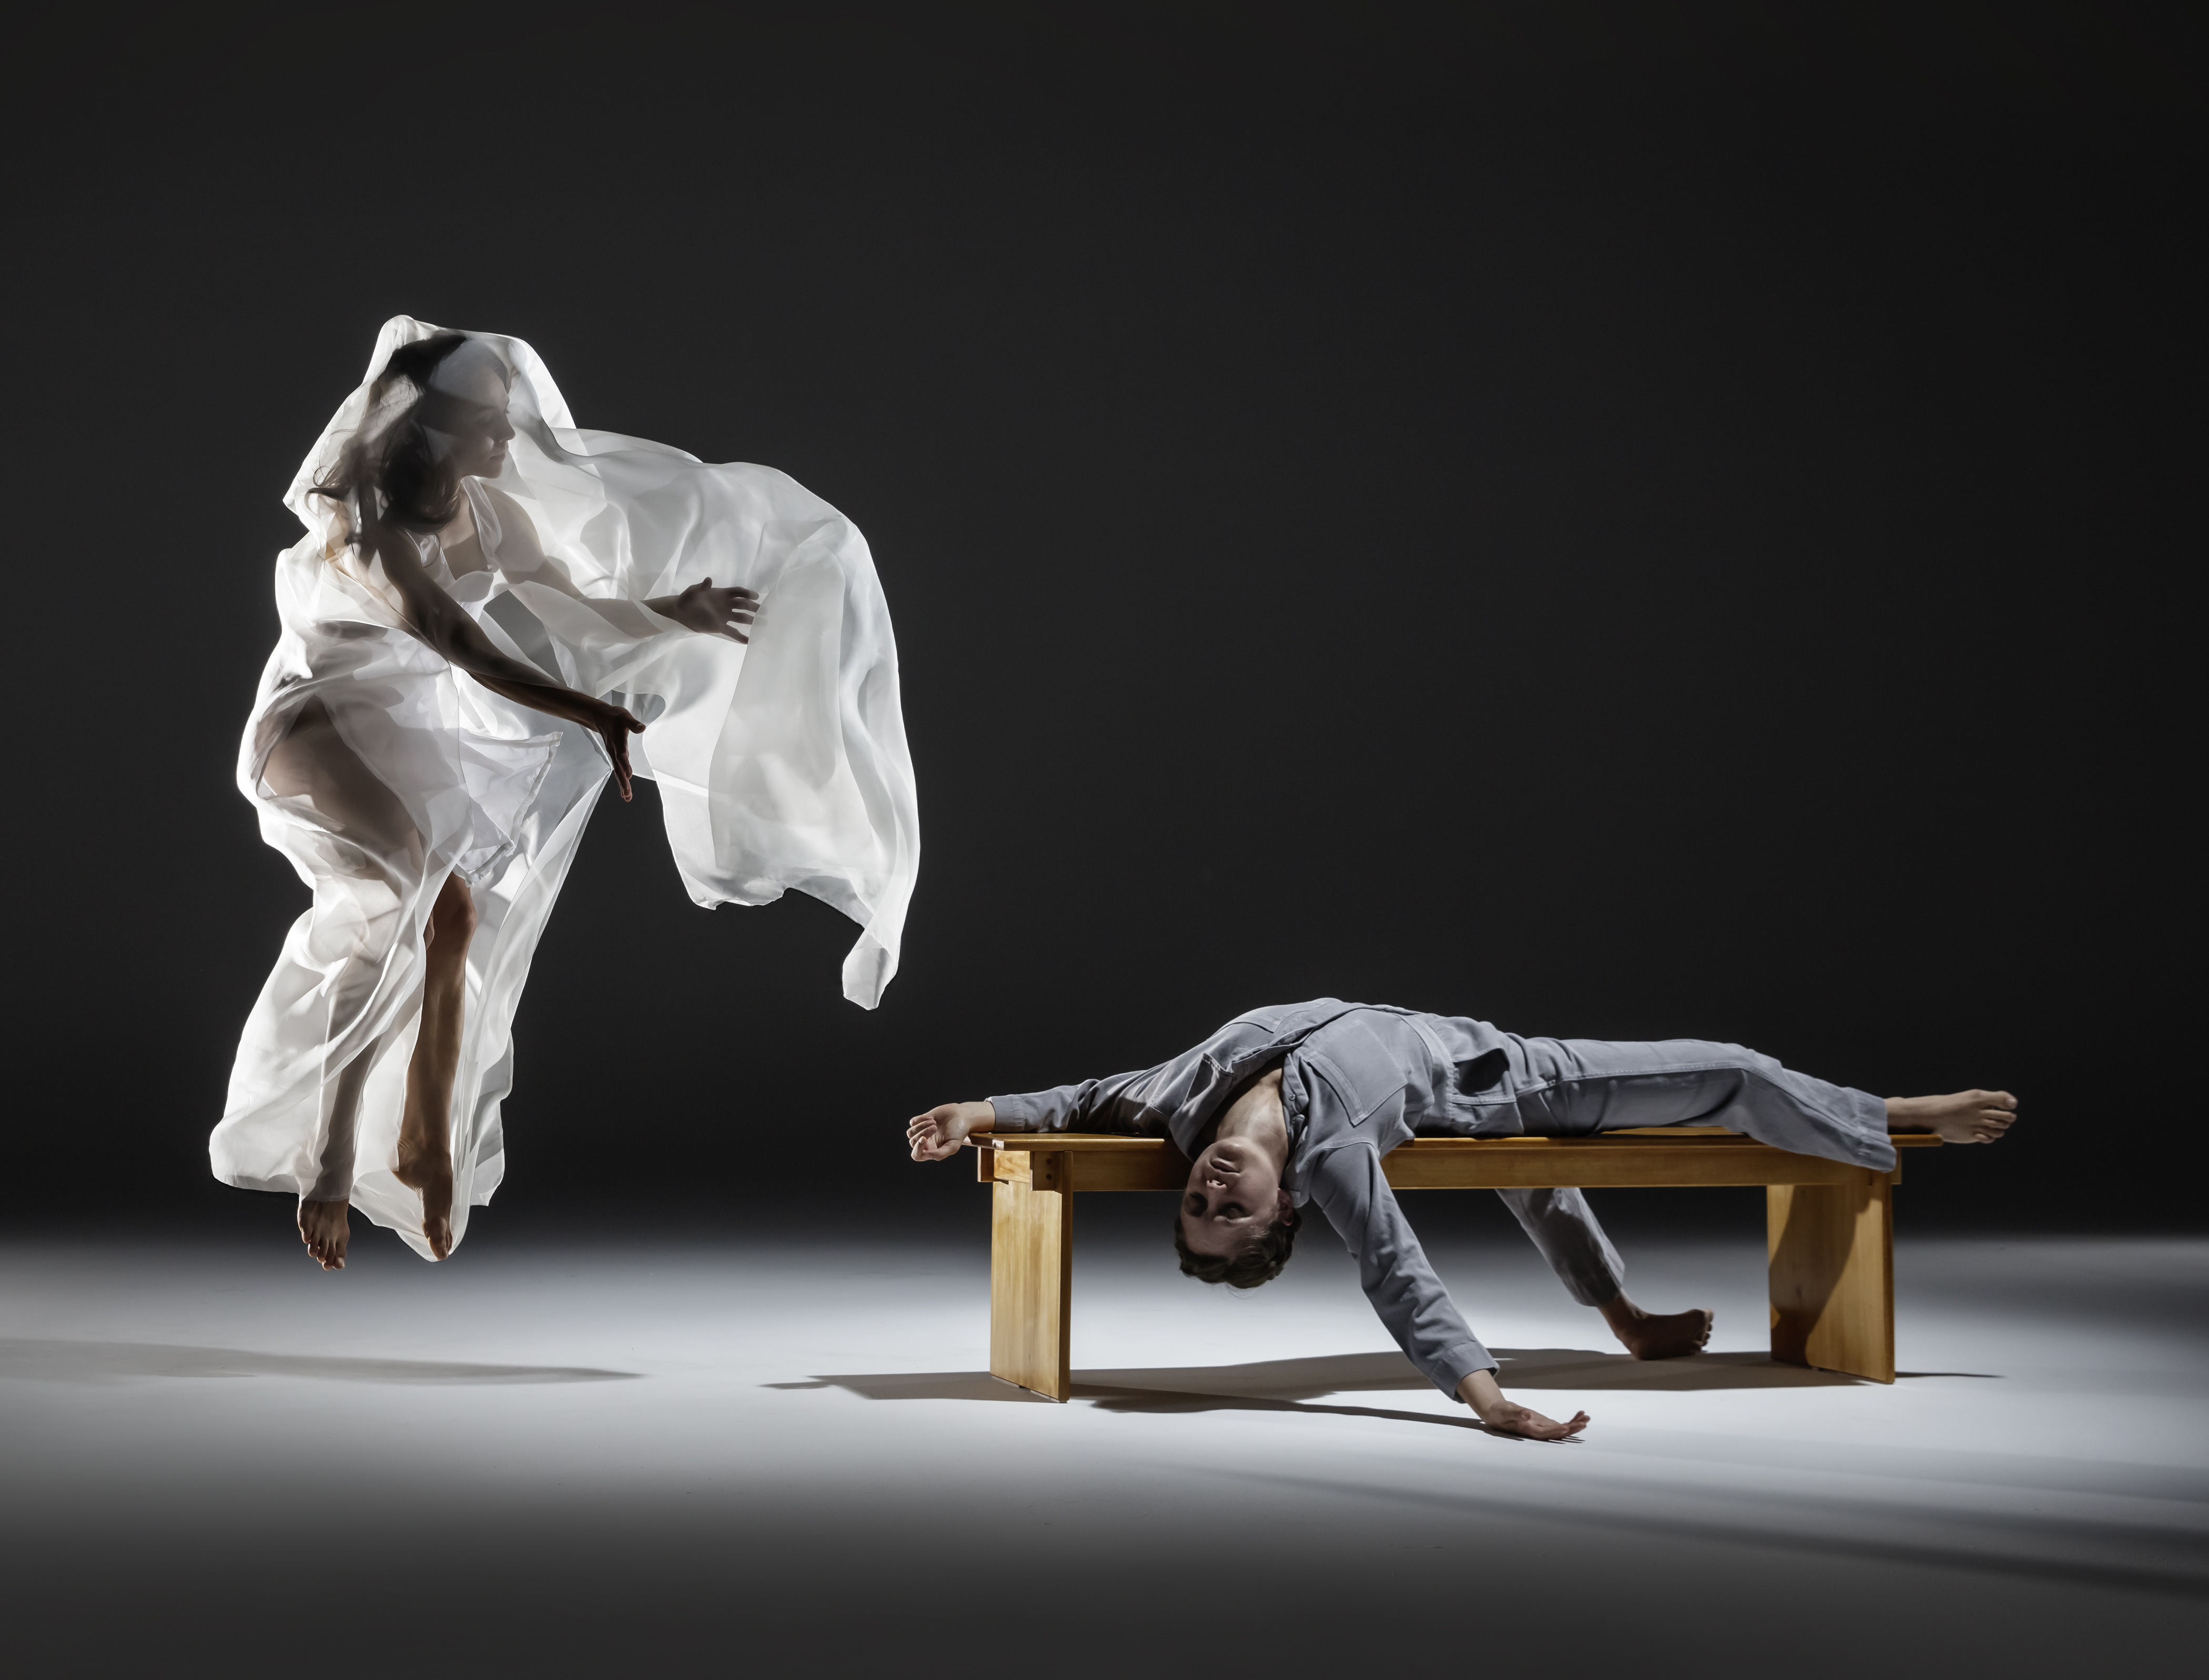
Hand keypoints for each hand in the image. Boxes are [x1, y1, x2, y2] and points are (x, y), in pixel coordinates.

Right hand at [578, 697, 645, 800]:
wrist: (600, 717)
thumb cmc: (615, 717)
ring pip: (617, 771)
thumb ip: (633, 723)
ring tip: (627, 797)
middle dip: (622, 781)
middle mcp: (614, 750)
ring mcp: (613, 754)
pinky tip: (625, 791)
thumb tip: (642, 728)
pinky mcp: (614, 756)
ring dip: (622, 784)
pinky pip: (618, 770)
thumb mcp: (624, 716)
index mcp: (617, 740)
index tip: (628, 775)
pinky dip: (621, 780)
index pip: (621, 754)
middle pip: (618, 767)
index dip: (624, 764)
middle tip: (627, 794)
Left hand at [654, 578, 759, 642]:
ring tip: (762, 625)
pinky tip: (749, 641)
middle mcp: (726, 605)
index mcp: (722, 594)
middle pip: (744, 605)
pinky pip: (732, 632)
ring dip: (752, 621)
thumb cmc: (687, 599)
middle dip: (754, 608)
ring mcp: (725, 616)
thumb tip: (708, 580)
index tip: (755, 597)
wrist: (680, 612)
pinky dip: (740, 637)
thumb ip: (701, 587)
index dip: (747, 593)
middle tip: (764, 611)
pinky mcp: (720, 627)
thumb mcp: (692, 591)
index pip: (738, 592)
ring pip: (741, 618)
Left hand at [907, 1101, 994, 1161]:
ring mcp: (922, 1131)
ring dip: (921, 1126)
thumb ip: (940, 1154)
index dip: (917, 1149)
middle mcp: (925, 1142)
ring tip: (934, 1122)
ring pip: (910, 1133)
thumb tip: (926, 1155)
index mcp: (932, 1151)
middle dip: (923, 1133)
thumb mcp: (953, 1146)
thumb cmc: (959, 1132)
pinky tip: (932, 1117)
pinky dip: (921, 1119)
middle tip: (935, 1127)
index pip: (917, 1155)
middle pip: (913, 1142)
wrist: (962, 1115)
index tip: (924, 1139)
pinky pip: (912, 1122)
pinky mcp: (921, 1121)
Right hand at [1456, 1370, 1588, 1440]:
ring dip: (1574, 1425)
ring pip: (1561, 1429)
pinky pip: (1560, 1424)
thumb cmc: (1499, 1413)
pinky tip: (1579, 1415)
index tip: (1566, 1427)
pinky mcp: (1545, 1423)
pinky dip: (1570, 1420)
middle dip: (1570, 1429)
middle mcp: (1538, 1431)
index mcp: (1527, 1430)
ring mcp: (1543, 1427)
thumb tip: (1527, 1415)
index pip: (1543, 1433)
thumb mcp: (1505, 1411)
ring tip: (1586, 1418)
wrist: (1498, 1414)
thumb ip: (1516, 1414)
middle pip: (1556, 1433)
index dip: (1554, 1431)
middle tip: (1583, 1423)